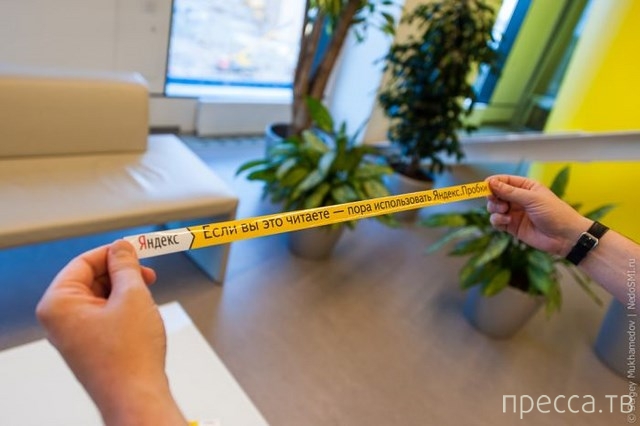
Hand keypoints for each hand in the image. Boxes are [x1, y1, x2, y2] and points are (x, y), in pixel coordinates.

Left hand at [36, 240, 186, 424]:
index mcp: (59, 303)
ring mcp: (74, 333)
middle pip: (91, 278)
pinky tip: (142, 313)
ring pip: (100, 296)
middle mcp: (60, 318)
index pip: (83, 262)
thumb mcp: (132, 296)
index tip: (135, 248)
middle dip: (121, 273)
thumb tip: (121, 248)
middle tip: (148, 272)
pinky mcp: (89, 344)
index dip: (113, 253)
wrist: (137, 396)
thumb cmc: (129, 355)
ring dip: (126, 291)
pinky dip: (125, 308)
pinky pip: (104, 314)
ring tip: (148, 297)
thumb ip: (125, 266)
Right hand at [486, 175, 590, 256]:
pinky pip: (496, 221)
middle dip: (493, 197)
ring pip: (494, 208)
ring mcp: (514, 213)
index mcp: (525, 187)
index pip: (504, 181)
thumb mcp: (532, 199)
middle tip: (496, 201)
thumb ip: (510, 192)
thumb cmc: (554, 213)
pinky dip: (497, 220)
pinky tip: (507, 221)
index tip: (485, 186)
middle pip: (495, 194)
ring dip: (495, 209)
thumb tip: (490, 182)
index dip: (493, 182)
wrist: (565, 237)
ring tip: (504, 212)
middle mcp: (518, 199)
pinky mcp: (512, 226)